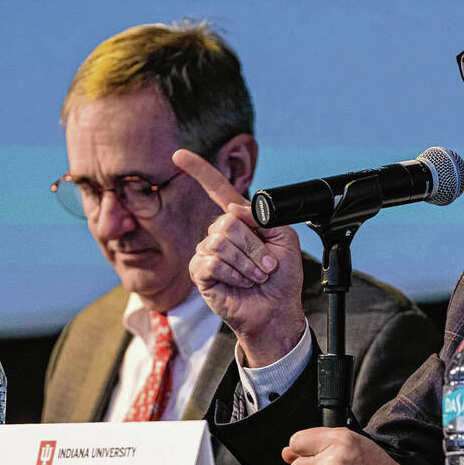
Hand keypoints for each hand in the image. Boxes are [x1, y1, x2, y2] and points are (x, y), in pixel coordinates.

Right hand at [173, 149, 306, 366]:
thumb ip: (264, 217)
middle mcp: (221, 233)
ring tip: (255, 276)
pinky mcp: (200, 272)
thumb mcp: (285, 238)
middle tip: (265, 265)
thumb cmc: (281, 277)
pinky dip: (234, 274)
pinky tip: (240, 284)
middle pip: (228, 222)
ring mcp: (208, 252)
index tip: (179, 154)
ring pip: (221, 243)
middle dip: (254, 247)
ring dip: (247, 263)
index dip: (199, 171)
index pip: (216, 189)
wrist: (276, 310)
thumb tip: (233, 210)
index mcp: (240, 221)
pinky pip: (211, 262)